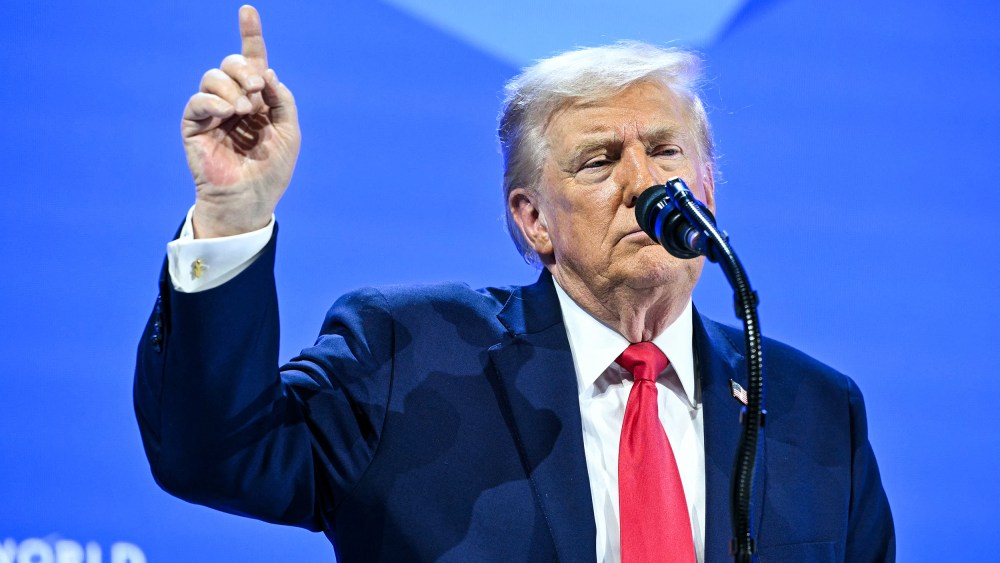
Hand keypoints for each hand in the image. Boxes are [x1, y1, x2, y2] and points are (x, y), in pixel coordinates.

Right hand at [182, 5, 300, 237]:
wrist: (251, 200)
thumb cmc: (271, 171)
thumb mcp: (289, 132)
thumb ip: (281, 99)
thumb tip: (264, 71)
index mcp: (258, 100)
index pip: (252, 61)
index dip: (250, 35)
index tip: (248, 10)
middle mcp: (234, 101)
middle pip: (231, 64)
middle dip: (244, 69)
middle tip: (257, 91)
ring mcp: (213, 113)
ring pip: (213, 76)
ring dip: (232, 88)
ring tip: (244, 111)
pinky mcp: (194, 126)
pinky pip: (199, 100)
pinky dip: (214, 102)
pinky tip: (228, 114)